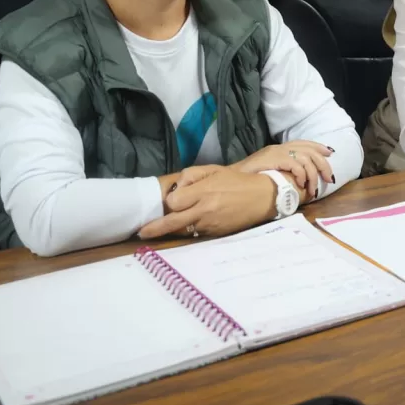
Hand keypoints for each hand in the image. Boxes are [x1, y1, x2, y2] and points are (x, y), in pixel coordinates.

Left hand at [139, 166, 275, 239]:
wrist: (262, 197)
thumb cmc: (236, 181)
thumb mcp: (214, 170)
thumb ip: (191, 175)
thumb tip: (176, 188)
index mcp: (203, 191)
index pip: (173, 202)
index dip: (170, 202)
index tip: (171, 200)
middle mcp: (205, 210)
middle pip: (172, 223)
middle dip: (155, 229)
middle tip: (141, 233)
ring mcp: (210, 225)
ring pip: (183, 231)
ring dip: (174, 229)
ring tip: (162, 229)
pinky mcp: (216, 235)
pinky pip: (197, 234)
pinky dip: (192, 230)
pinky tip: (194, 224)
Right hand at [233, 141, 333, 199]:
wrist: (232, 178)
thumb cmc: (249, 178)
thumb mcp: (270, 170)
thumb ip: (283, 170)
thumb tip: (300, 179)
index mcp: (279, 148)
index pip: (303, 142)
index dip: (318, 146)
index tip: (330, 153)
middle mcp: (279, 147)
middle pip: (309, 150)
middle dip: (322, 163)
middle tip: (328, 177)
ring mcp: (276, 152)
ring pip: (305, 159)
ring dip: (313, 175)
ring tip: (313, 188)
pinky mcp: (274, 159)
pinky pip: (295, 164)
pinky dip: (302, 174)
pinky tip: (301, 184)